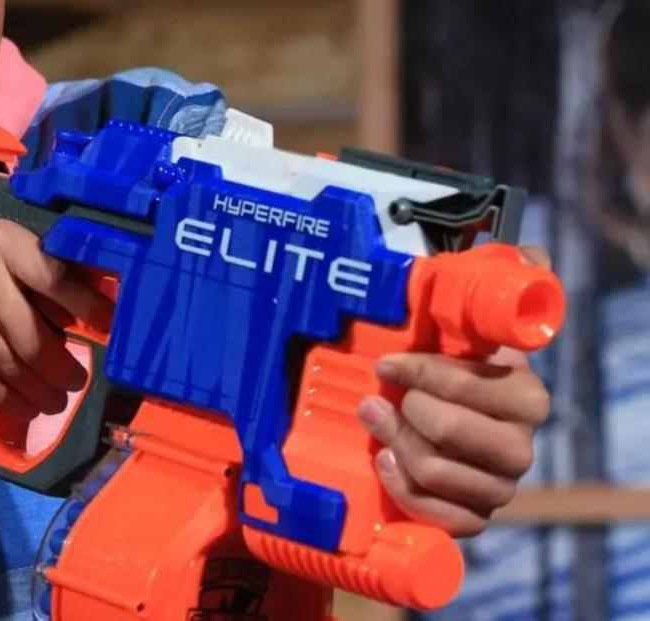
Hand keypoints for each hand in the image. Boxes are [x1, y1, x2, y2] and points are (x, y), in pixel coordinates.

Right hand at [0, 219, 112, 414]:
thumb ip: (33, 273)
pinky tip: (24, 408)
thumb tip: (93, 314)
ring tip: (55, 402)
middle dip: (62, 368)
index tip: (109, 328)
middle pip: (34, 335)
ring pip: (12, 365)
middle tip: (76, 384)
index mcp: (1, 241)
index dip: (88, 307)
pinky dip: (11, 402)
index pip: (55, 277)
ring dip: (40, 392)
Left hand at [357, 245, 552, 536]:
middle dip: (401, 409)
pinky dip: (400, 486)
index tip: (387, 363)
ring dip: (392, 442)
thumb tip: (530, 254)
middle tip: (375, 398)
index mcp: (524, 396)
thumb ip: (492, 293)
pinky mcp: (474, 520)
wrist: (442, 436)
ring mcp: (498, 487)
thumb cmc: (449, 379)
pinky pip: (434, 513)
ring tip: (375, 421)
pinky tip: (385, 462)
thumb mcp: (466, 335)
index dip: (418, 371)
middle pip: (447, 428)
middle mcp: (519, 445)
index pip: (465, 384)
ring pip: (434, 468)